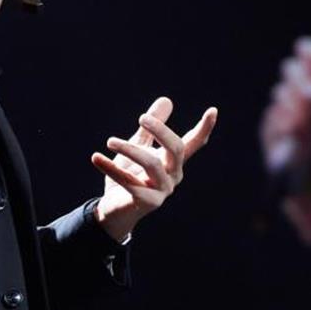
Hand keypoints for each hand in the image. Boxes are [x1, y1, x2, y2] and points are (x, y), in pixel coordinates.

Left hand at [91, 97, 217, 242]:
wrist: (114, 209)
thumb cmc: (130, 175)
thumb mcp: (140, 146)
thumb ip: (151, 128)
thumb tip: (167, 100)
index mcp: (173, 161)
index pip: (194, 143)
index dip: (204, 128)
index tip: (213, 110)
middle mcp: (173, 175)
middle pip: (177, 149)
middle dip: (161, 130)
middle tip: (141, 118)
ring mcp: (162, 190)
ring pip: (152, 164)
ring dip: (129, 149)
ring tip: (110, 141)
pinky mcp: (147, 202)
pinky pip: (129, 182)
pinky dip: (111, 168)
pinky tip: (96, 158)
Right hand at [259, 32, 310, 243]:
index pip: (308, 67)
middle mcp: (296, 109)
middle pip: (291, 76)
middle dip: (305, 74)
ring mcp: (281, 124)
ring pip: (282, 96)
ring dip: (299, 95)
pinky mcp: (272, 142)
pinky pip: (274, 123)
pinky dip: (286, 120)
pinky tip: (298, 120)